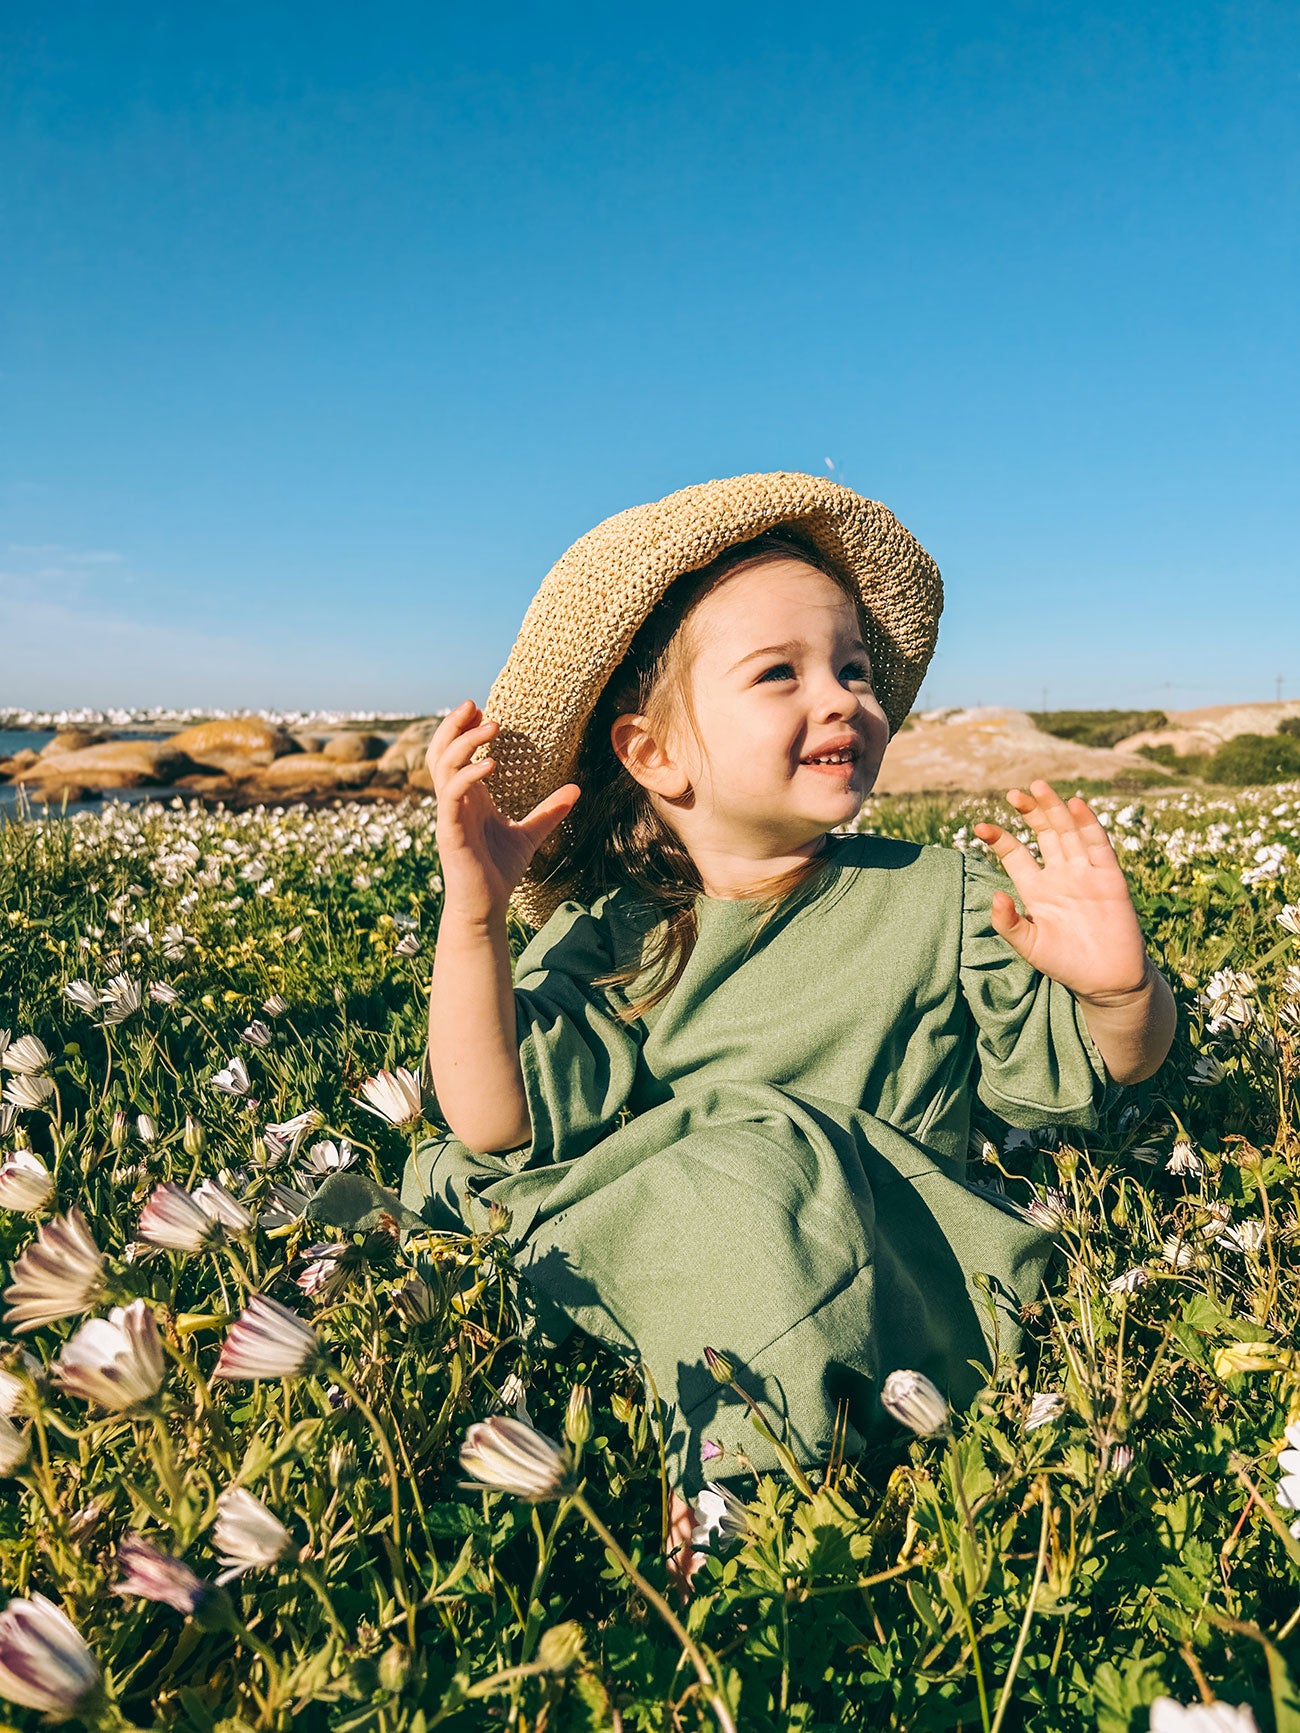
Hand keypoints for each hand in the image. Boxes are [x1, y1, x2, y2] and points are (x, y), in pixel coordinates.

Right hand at [427, 700, 580, 924]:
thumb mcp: (530, 834)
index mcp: (469, 799)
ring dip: (464, 742)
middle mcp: (455, 802)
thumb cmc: (500, 871)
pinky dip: (469, 775)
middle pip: (441, 752)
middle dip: (454, 726)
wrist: (486, 907)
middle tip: (474, 704)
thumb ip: (548, 812)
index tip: (483, 710)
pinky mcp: (450, 831)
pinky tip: (492, 763)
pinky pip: (452, 795)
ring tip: (492, 726)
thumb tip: (576, 789)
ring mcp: (450, 815)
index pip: (455, 755)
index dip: (463, 730)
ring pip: (444, 767)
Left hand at [971, 780, 1149, 1000]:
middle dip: (1030, 812)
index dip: (999, 838)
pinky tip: (1076, 805)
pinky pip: (1097, 845)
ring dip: (1055, 809)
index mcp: (1036, 888)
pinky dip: (1088, 824)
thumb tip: (995, 896)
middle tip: (1013, 794)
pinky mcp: (1109, 877)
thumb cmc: (1065, 964)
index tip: (979, 827)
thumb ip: (1009, 923)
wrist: (1107, 980)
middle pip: (1043, 834)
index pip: (1015, 854)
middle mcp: (1059, 874)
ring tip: (1039, 787)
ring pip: (1068, 832)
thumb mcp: (1029, 946)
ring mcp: (1084, 873)